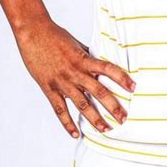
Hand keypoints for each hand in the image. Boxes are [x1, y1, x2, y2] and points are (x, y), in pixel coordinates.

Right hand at [14, 17, 135, 137]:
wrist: (33, 33)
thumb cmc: (56, 36)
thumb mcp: (77, 44)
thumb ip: (88, 56)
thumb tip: (101, 63)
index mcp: (85, 59)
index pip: (109, 69)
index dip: (122, 78)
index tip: (133, 87)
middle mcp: (76, 73)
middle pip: (99, 92)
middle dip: (113, 107)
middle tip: (123, 118)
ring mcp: (62, 82)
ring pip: (82, 105)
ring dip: (95, 119)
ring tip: (106, 129)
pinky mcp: (49, 89)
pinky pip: (60, 110)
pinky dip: (68, 123)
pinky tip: (76, 134)